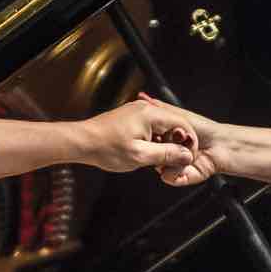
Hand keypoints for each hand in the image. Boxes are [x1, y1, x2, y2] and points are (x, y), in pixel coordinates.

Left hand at [76, 96, 200, 176]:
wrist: (81, 141)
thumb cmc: (105, 147)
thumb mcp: (140, 155)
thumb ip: (167, 155)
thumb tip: (186, 156)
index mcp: (150, 114)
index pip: (182, 125)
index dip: (189, 143)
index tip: (187, 158)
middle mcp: (145, 109)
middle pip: (173, 125)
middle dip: (176, 144)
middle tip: (171, 162)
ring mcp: (136, 112)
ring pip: (161, 128)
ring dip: (163, 144)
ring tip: (156, 161)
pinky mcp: (129, 118)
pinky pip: (149, 129)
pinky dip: (152, 141)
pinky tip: (145, 154)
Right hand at [134, 93, 222, 187]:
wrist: (223, 146)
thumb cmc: (205, 129)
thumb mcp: (178, 115)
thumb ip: (159, 108)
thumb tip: (143, 97)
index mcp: (167, 139)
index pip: (148, 139)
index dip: (149, 136)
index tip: (153, 132)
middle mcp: (170, 153)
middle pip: (152, 154)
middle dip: (159, 147)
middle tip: (170, 140)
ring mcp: (175, 166)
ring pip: (160, 167)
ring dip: (169, 160)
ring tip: (181, 151)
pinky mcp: (182, 177)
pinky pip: (170, 178)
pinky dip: (175, 173)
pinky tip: (183, 165)